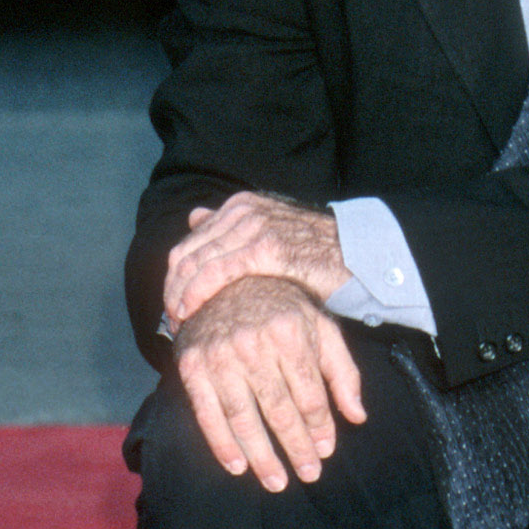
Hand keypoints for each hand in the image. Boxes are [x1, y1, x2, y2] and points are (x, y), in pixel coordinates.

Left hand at [164, 191, 348, 329]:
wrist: (358, 254)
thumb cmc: (316, 252)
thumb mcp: (269, 231)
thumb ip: (231, 226)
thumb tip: (195, 217)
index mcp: (240, 206)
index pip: (190, 242)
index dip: (175, 276)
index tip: (173, 304)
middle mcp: (243, 211)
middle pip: (186, 253)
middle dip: (172, 289)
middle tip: (170, 319)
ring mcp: (255, 228)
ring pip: (196, 264)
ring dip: (180, 296)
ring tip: (178, 322)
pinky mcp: (266, 249)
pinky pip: (216, 273)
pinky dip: (197, 294)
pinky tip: (192, 312)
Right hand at [173, 275, 367, 490]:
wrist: (223, 283)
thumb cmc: (281, 309)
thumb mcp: (320, 327)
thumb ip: (342, 371)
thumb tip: (357, 416)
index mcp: (290, 333)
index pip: (310, 392)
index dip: (320, 426)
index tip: (326, 450)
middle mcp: (254, 345)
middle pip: (280, 409)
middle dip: (297, 447)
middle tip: (309, 475)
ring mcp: (220, 356)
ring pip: (244, 418)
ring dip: (262, 455)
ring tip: (277, 482)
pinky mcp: (192, 367)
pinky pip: (207, 414)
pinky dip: (222, 444)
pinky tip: (238, 466)